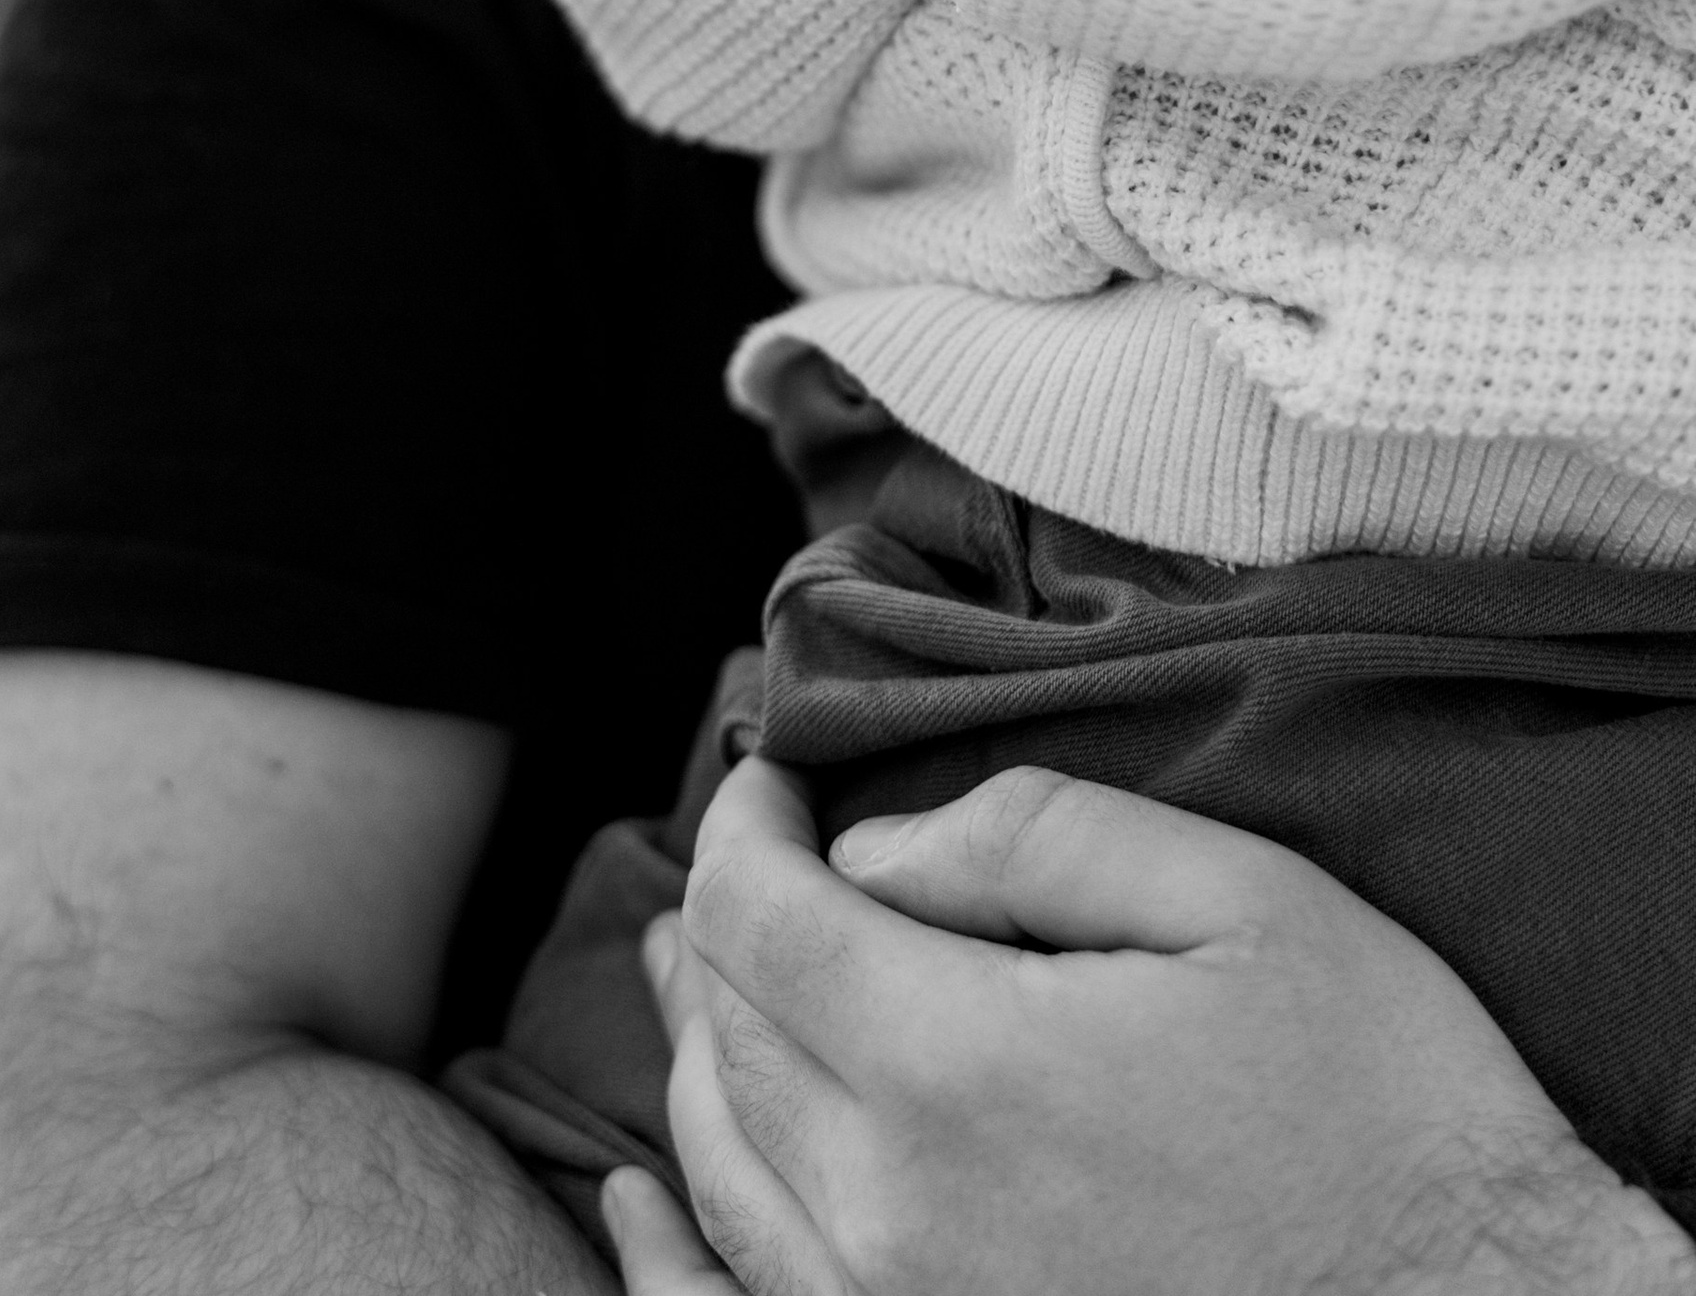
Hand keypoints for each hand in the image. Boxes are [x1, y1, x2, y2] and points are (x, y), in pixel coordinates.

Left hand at [627, 755, 1695, 1295]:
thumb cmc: (1380, 1109)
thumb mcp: (1236, 901)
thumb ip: (1028, 840)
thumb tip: (867, 851)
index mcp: (954, 1069)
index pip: (757, 911)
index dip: (745, 818)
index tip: (772, 772)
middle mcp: (892, 1216)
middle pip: (726, 1030)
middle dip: (718, 915)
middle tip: (748, 849)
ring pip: (719, 1164)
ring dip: (697, 1046)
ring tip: (699, 964)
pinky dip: (672, 1244)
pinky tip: (636, 1200)